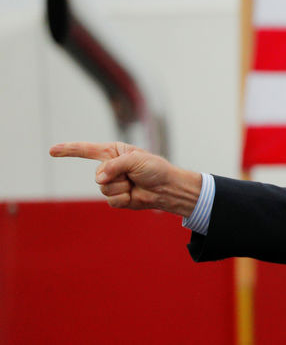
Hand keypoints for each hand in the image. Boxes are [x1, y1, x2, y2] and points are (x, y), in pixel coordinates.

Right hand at [49, 141, 200, 216]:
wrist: (166, 187)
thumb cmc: (154, 169)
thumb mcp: (135, 160)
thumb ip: (114, 166)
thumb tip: (99, 179)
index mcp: (113, 152)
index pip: (86, 150)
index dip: (68, 150)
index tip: (52, 150)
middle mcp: (110, 167)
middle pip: (97, 174)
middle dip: (116, 175)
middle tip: (133, 174)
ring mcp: (112, 183)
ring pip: (104, 188)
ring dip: (122, 187)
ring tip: (134, 184)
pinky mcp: (116, 198)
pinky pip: (111, 200)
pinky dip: (124, 198)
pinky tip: (134, 194)